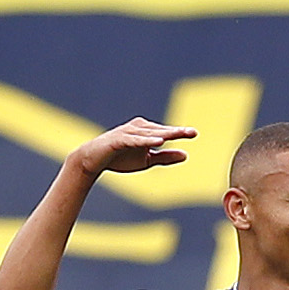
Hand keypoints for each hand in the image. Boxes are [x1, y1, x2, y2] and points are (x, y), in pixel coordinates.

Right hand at [71, 118, 197, 178]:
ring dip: (163, 134)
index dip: (180, 133)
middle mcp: (138, 128)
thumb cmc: (121, 158)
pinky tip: (158, 141)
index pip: (166, 133)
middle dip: (176, 131)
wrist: (94, 160)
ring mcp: (128, 132)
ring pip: (149, 134)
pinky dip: (146, 140)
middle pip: (160, 131)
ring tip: (177, 135)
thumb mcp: (147, 160)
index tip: (195, 133)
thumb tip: (186, 155)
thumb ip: (165, 157)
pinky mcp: (118, 139)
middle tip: (192, 132)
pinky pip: (134, 139)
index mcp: (146, 132)